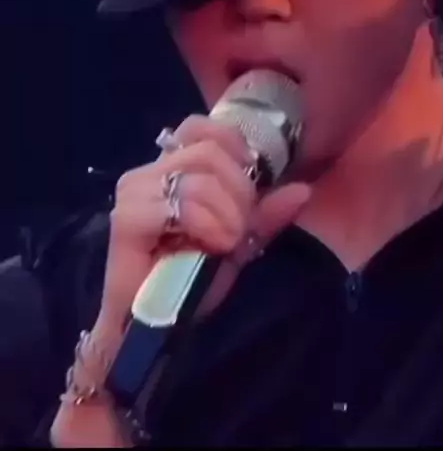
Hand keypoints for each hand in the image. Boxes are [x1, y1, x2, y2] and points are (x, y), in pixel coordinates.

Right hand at [98, 115, 309, 329]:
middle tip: (239, 228)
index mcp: (171, 168)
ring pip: (199, 178)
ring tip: (224, 242)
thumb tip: (303, 189)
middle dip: (238, 190)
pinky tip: (210, 246)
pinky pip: (182, 204)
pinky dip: (206, 225)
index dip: (234, 147)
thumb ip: (266, 214)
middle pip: (208, 150)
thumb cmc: (191, 280)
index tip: (251, 187)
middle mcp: (149, 171)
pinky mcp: (127, 219)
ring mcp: (135, 192)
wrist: (155, 326)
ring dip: (226, 214)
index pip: (200, 127)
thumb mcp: (239, 241)